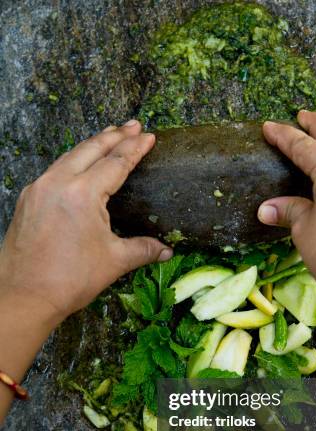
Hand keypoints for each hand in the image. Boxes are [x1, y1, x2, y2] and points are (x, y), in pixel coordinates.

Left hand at [0, 120, 171, 325]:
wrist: (24, 296)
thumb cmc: (70, 279)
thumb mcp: (113, 261)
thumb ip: (142, 249)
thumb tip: (166, 250)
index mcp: (82, 194)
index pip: (115, 162)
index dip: (135, 148)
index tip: (148, 136)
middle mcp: (58, 183)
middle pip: (91, 149)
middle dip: (115, 135)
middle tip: (134, 124)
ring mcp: (38, 189)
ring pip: (69, 156)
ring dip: (92, 144)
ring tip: (110, 136)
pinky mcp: (28, 200)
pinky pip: (54, 170)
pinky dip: (72, 160)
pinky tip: (79, 163)